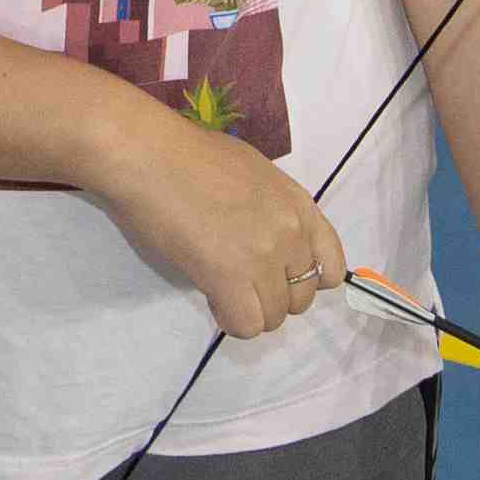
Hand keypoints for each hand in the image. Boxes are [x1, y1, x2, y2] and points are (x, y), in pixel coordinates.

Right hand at [95, 114, 349, 341]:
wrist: (149, 155)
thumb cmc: (187, 154)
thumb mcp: (252, 172)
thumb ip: (270, 208)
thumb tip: (260, 235)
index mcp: (298, 204)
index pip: (331, 265)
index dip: (305, 280)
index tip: (278, 277)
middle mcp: (290, 232)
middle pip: (301, 297)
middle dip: (272, 297)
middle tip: (240, 283)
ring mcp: (263, 257)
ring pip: (274, 316)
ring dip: (250, 310)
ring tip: (222, 290)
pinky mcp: (229, 278)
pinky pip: (246, 326)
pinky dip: (230, 320)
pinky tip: (213, 300)